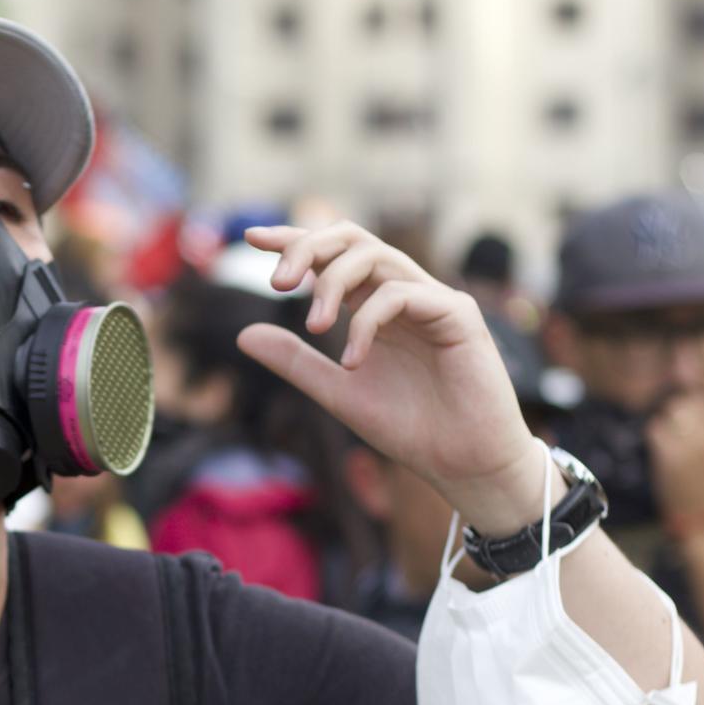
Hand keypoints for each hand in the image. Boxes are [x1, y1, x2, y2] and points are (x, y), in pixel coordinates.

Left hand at [234, 222, 537, 532]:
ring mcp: (433, 300)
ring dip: (333, 283)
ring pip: (376, 257)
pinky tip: (354, 363)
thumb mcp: (336, 390)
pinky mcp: (458, 315)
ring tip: (315, 328)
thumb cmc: (409, 427)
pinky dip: (367, 322)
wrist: (461, 464)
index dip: (295, 240)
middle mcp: (404, 294)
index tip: (253, 239)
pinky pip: (402, 294)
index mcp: (375, 306)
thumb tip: (242, 335)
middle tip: (278, 281)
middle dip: (309, 247)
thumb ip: (294, 361)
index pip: (333, 256)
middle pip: (353, 240)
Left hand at [646, 392, 703, 518]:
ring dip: (669, 422)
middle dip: (681, 410)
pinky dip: (657, 435)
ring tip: (676, 441)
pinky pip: (656, 428)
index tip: (693, 382)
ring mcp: (691, 443)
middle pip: (689, 400)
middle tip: (682, 429)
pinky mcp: (669, 453)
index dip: (702, 384)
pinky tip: (664, 449)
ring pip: (672, 411)